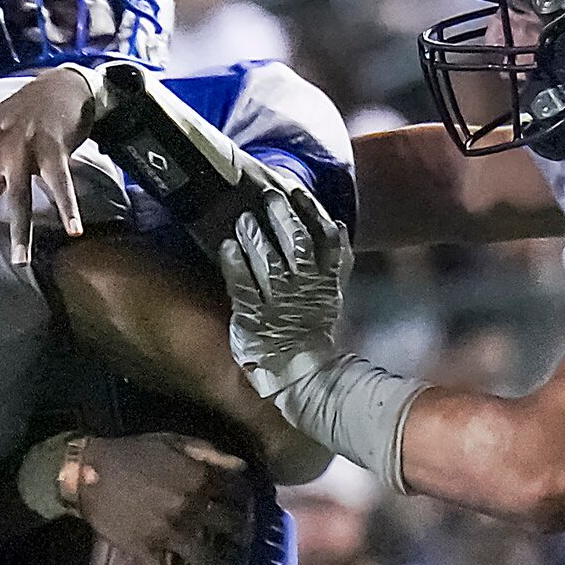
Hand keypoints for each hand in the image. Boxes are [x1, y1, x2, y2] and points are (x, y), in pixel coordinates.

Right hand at [71, 432, 253, 564]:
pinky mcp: (145, 550)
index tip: (250, 508)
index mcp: (199, 479)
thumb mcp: (174, 441)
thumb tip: (243, 467)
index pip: (238, 494)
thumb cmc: (132, 452)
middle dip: (242, 536)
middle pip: (230, 528)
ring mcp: (168, 533)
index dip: (247, 501)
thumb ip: (211, 453)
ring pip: (205, 559)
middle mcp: (190, 508)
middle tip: (245, 542)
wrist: (88, 472)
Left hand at [217, 187, 349, 397]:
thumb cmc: (312, 326)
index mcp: (326, 281)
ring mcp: (278, 302)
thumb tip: (338, 223)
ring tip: (244, 219)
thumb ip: (336, 261)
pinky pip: (242, 285)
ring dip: (255, 236)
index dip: (312, 213)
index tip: (298, 193)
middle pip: (297, 244)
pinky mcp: (252, 316)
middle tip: (269, 197)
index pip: (326, 239)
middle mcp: (304, 288)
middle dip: (282, 217)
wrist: (301, 371)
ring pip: (269, 261)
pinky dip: (234, 264)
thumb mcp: (332, 292)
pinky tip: (227, 247)